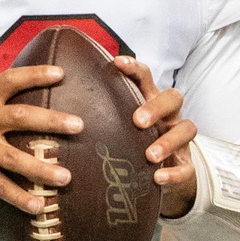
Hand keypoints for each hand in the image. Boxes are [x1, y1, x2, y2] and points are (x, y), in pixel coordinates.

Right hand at [0, 65, 79, 213]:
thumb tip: (17, 107)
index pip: (12, 80)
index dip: (37, 74)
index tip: (62, 73)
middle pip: (21, 116)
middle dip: (52, 121)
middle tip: (79, 125)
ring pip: (13, 157)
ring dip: (42, 168)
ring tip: (66, 178)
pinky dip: (19, 197)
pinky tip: (37, 206)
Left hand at [113, 56, 198, 218]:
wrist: (162, 178)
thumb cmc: (133, 145)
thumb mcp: (119, 128)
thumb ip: (98, 116)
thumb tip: (52, 102)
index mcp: (150, 102)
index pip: (146, 78)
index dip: (134, 68)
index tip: (116, 63)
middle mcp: (168, 117)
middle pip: (173, 98)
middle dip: (156, 107)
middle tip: (137, 120)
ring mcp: (180, 141)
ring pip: (187, 129)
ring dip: (167, 141)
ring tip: (149, 156)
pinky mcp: (186, 166)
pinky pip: (187, 168)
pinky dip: (174, 173)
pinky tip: (158, 178)